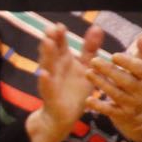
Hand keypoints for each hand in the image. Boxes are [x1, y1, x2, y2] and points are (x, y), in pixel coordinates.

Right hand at [25, 23, 100, 141]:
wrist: (64, 116)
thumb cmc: (74, 89)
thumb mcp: (85, 67)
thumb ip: (90, 48)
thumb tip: (96, 27)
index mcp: (62, 59)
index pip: (59, 43)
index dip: (59, 34)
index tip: (60, 25)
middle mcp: (54, 67)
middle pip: (50, 51)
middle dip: (50, 40)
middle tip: (51, 29)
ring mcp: (50, 80)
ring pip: (47, 65)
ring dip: (46, 54)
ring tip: (47, 43)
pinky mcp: (50, 95)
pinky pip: (47, 87)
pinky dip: (45, 80)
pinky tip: (45, 74)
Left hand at [87, 34, 141, 141]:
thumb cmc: (141, 80)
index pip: (141, 69)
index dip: (128, 63)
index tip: (114, 55)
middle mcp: (140, 90)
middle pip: (126, 81)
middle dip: (110, 71)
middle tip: (94, 61)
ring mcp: (131, 103)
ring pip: (116, 94)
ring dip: (102, 84)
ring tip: (88, 73)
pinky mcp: (121, 114)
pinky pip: (110, 111)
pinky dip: (99, 106)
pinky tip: (88, 100)